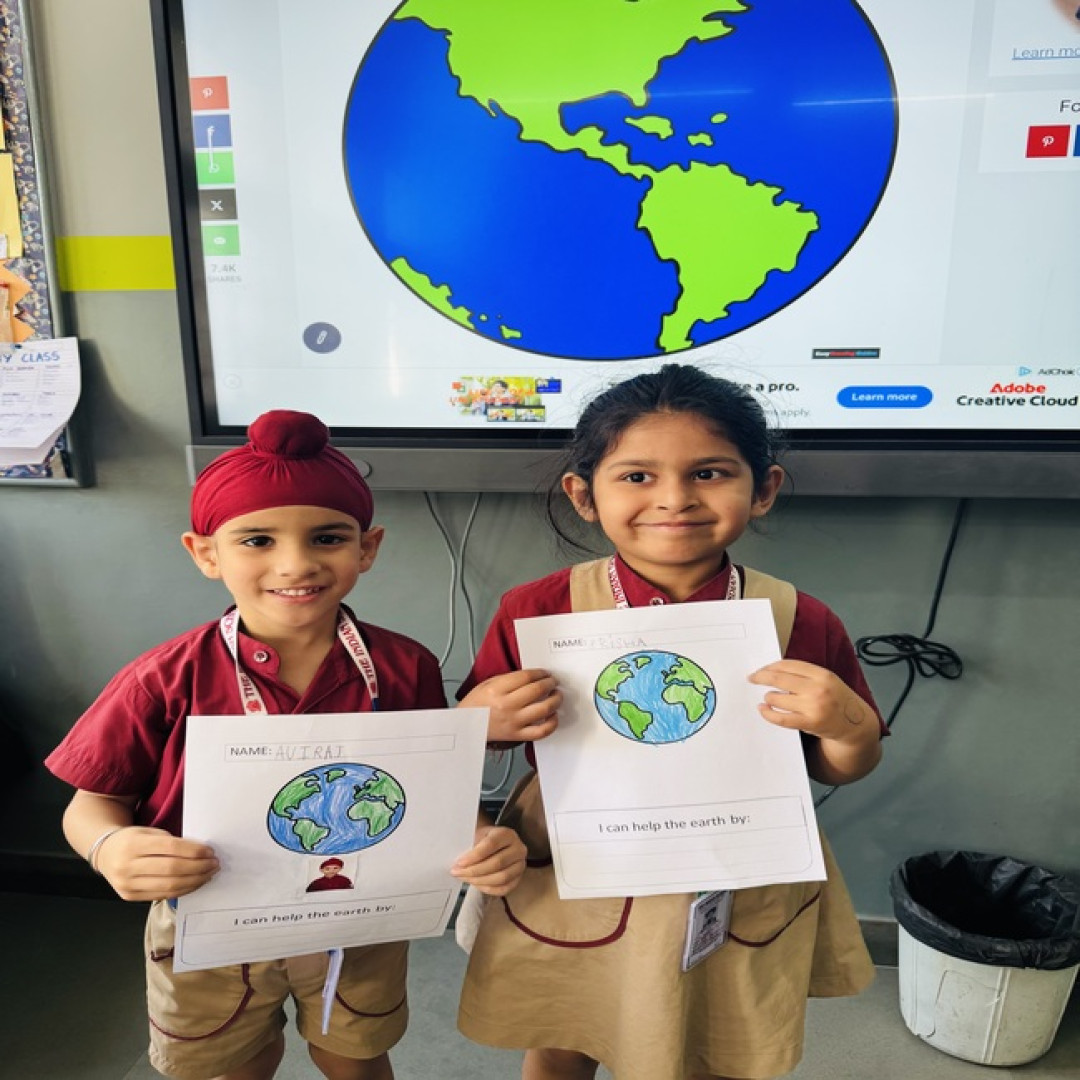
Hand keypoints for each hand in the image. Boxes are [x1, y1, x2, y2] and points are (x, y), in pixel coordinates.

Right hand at [95, 826, 219, 901]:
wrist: (106, 853)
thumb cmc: (132, 839)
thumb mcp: (149, 832)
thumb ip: (171, 842)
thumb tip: (201, 853)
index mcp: (134, 844)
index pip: (171, 848)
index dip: (194, 851)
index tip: (210, 851)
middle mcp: (127, 866)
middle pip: (172, 870)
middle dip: (198, 868)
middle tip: (214, 864)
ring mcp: (127, 884)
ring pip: (169, 886)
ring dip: (194, 881)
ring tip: (208, 874)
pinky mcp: (130, 896)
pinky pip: (162, 895)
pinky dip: (182, 890)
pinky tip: (194, 883)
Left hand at [451, 825, 525, 896]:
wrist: (495, 843)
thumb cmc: (483, 839)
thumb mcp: (477, 836)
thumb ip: (470, 847)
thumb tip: (458, 864)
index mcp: (507, 834)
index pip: (491, 844)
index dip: (474, 855)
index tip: (459, 863)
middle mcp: (518, 849)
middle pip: (497, 863)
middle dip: (474, 870)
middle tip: (457, 873)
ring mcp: (520, 865)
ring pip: (501, 878)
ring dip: (480, 881)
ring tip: (465, 878)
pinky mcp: (518, 879)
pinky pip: (504, 888)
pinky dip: (488, 889)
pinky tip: (476, 884)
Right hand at [459, 668, 560, 743]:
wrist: (466, 726)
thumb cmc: (476, 705)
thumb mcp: (488, 683)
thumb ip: (510, 679)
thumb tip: (533, 676)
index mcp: (497, 689)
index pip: (527, 677)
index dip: (541, 673)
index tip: (545, 673)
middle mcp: (507, 706)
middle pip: (537, 690)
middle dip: (550, 684)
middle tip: (553, 682)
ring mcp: (514, 722)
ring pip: (544, 709)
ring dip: (555, 700)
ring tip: (556, 696)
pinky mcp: (517, 735)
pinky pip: (541, 731)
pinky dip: (552, 723)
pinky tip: (553, 716)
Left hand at [748, 659, 875, 743]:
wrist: (855, 724)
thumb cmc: (837, 699)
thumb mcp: (827, 680)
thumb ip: (805, 674)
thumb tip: (773, 670)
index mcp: (822, 674)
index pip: (788, 665)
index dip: (770, 666)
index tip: (761, 669)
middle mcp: (818, 689)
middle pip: (779, 678)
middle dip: (761, 677)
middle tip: (752, 678)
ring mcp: (813, 707)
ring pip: (776, 697)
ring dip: (768, 697)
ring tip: (769, 698)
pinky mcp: (809, 723)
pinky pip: (780, 718)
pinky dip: (767, 713)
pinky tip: (763, 709)